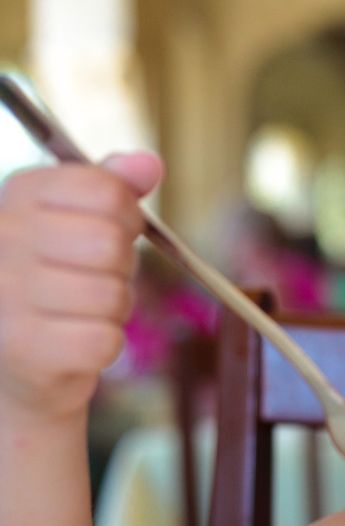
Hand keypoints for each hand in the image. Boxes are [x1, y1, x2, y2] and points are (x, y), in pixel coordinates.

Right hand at [0, 152, 161, 418]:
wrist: (15, 360)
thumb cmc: (55, 281)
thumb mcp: (78, 222)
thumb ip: (111, 188)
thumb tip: (148, 163)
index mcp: (17, 193)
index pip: (104, 189)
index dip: (126, 218)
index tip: (110, 233)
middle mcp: (0, 236)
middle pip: (110, 242)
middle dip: (120, 267)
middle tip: (93, 278)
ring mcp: (5, 294)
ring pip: (111, 294)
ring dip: (112, 309)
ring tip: (80, 312)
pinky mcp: (23, 347)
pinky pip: (105, 340)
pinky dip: (104, 344)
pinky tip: (73, 342)